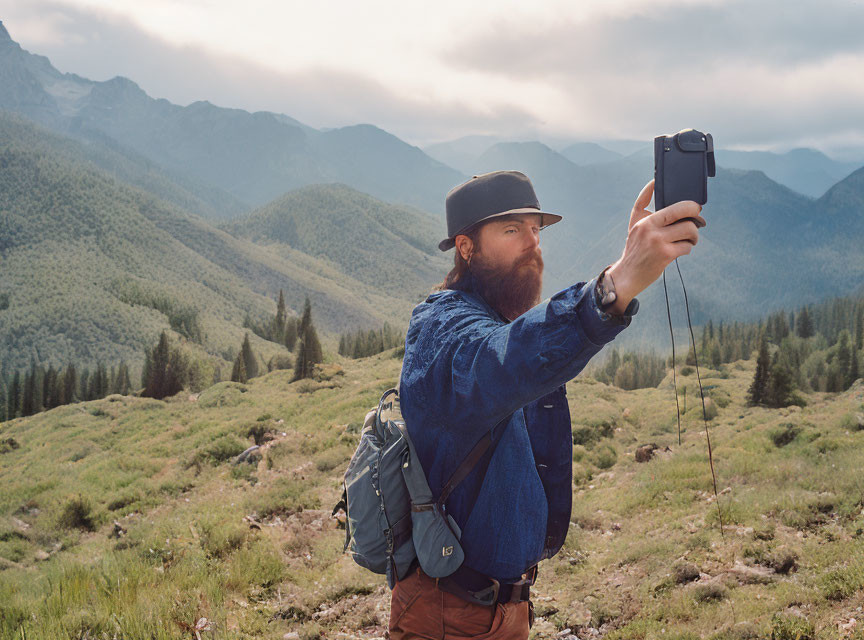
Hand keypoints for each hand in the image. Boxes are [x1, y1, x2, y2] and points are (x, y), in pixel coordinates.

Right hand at [605, 179, 704, 311]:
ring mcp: (658, 242)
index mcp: (645, 220)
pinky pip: (687, 247)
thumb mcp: (635, 223)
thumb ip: (643, 203)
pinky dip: (687, 248)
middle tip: (698, 220)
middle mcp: (650, 228)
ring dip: (694, 235)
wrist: (627, 274)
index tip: (695, 207)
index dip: (689, 204)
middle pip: (684, 212)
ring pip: (689, 229)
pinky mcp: (665, 255)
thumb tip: (653, 181)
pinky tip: (680, 251)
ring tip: (689, 239)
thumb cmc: (635, 247)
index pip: (672, 204)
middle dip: (697, 215)